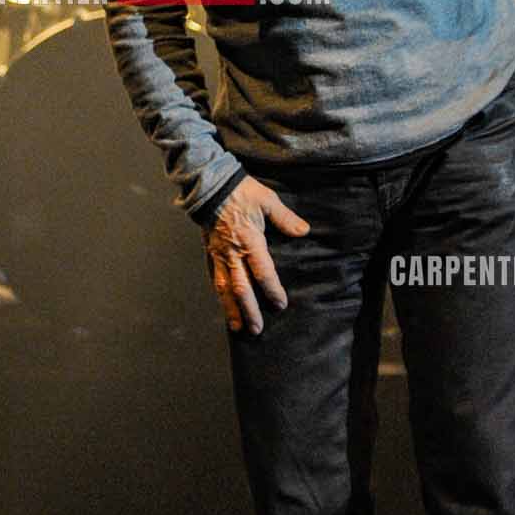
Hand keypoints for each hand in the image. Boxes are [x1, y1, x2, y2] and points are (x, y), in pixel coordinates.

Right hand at [203, 175, 310, 335]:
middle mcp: (233, 253)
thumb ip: (285, 218)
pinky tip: (224, 306)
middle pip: (241, 287)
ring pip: (225, 288)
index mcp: (250, 241)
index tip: (280, 304)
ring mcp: (219, 255)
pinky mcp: (210, 253)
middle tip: (257, 329)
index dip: (272, 290)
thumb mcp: (267, 200)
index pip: (262, 272)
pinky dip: (220, 295)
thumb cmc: (241, 192)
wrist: (210, 185)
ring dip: (232, 309)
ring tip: (238, 328)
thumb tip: (303, 231)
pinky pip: (215, 278)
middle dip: (249, 310)